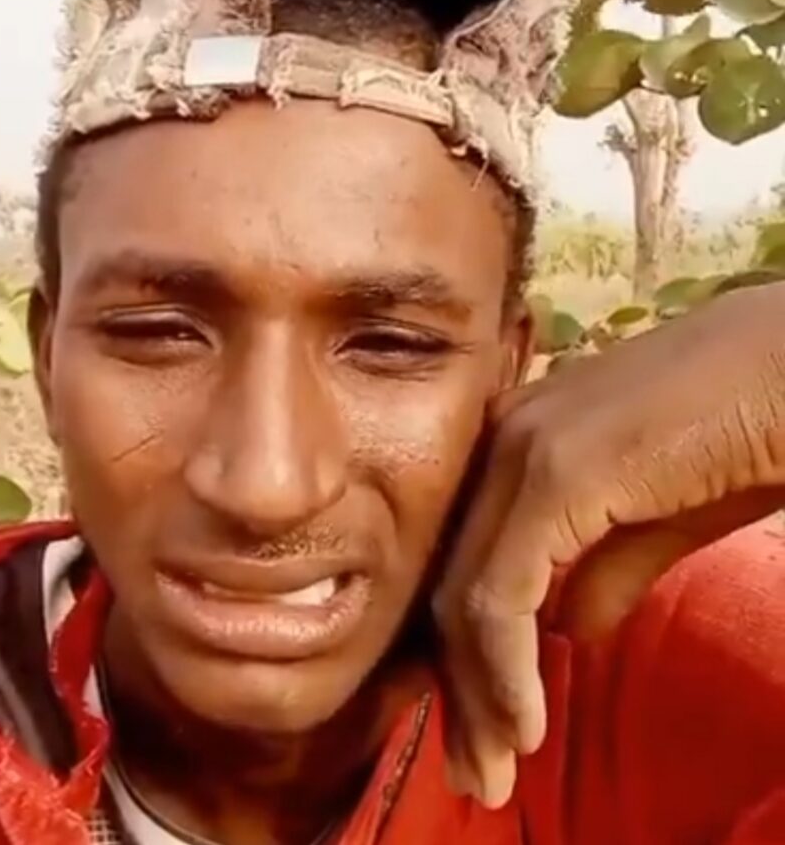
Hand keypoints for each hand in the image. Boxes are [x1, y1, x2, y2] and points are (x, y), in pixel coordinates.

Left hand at [434, 283, 784, 808]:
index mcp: (517, 442)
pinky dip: (504, 668)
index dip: (466, 656)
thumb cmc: (752, 430)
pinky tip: (525, 723)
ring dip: (478, 696)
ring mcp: (520, 449)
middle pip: (450, 585)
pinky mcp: (552, 470)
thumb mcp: (665, 516)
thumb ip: (606, 564)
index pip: (466, 564)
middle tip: (477, 774)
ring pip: (464, 598)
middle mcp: (499, 440)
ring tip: (494, 770)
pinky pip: (500, 592)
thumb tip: (569, 626)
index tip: (484, 731)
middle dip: (460, 690)